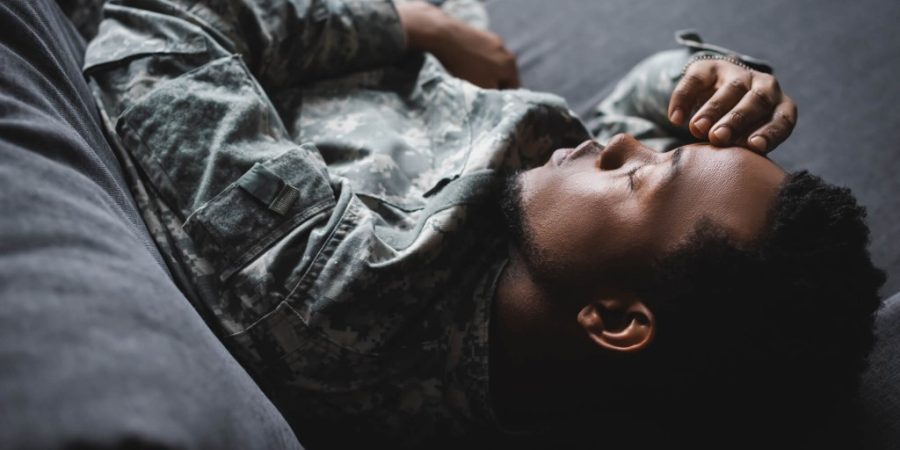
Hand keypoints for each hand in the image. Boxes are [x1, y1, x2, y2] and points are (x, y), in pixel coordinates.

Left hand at [396, 1, 519, 88]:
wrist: (445, 37)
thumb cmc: (464, 67)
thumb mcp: (483, 87)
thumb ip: (496, 96)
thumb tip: (500, 100)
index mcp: (510, 65)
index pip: (513, 88)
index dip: (501, 98)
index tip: (489, 104)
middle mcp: (506, 51)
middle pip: (503, 74)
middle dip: (493, 83)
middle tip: (477, 91)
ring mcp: (493, 40)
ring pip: (492, 63)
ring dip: (484, 71)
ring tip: (468, 76)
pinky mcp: (479, 33)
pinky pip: (481, 52)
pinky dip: (475, 60)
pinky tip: (463, 63)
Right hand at [667, 57, 797, 152]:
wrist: (719, 100)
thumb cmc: (738, 132)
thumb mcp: (747, 141)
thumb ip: (745, 152)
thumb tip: (732, 172)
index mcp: (780, 108)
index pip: (782, 119)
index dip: (770, 132)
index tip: (754, 147)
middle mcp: (765, 87)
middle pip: (756, 101)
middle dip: (736, 119)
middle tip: (717, 138)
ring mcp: (738, 74)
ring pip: (730, 89)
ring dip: (713, 109)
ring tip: (696, 129)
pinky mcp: (709, 67)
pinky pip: (696, 80)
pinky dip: (684, 99)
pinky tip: (676, 119)